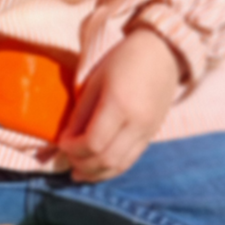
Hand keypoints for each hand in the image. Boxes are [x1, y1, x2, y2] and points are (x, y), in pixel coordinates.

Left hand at [57, 28, 183, 182]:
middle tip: (67, 159)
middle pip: (107, 159)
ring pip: (120, 165)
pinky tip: (98, 168)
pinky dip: (112, 167)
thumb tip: (66, 139)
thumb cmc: (124, 59)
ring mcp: (148, 131)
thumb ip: (81, 112)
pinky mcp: (153, 134)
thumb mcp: (96, 80)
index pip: (93, 142)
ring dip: (96, 173)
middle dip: (82, 164)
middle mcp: (138, 122)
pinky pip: (131, 159)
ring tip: (78, 173)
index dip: (73, 148)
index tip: (61, 142)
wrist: (162, 52)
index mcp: (120, 104)